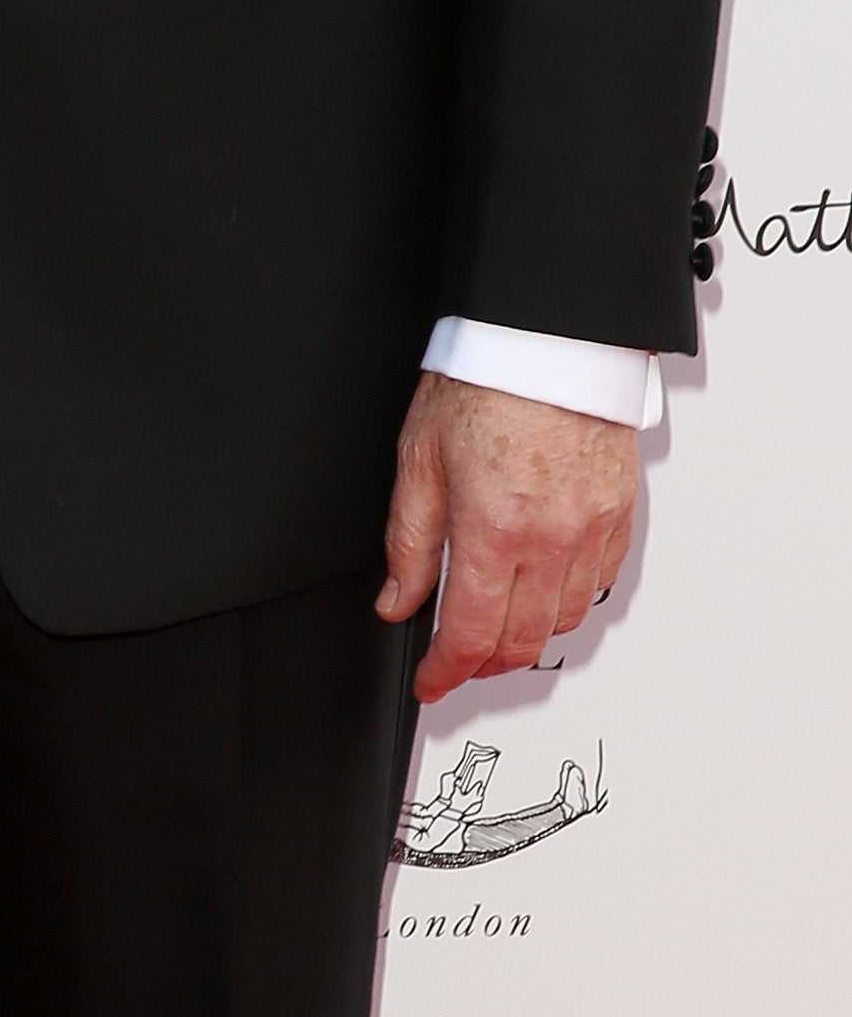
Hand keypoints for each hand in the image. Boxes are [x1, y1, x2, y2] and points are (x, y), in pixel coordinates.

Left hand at [377, 376, 637, 702]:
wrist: (548, 335)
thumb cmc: (484, 380)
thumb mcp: (420, 460)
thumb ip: (409, 543)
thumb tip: (397, 600)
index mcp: (494, 528)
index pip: (472, 634)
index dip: (447, 671)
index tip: (432, 681)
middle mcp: (552, 538)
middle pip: (523, 641)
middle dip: (485, 664)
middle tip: (458, 661)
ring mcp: (593, 528)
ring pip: (565, 618)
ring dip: (528, 636)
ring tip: (497, 627)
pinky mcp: (620, 512)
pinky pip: (600, 582)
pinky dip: (570, 600)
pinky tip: (544, 589)